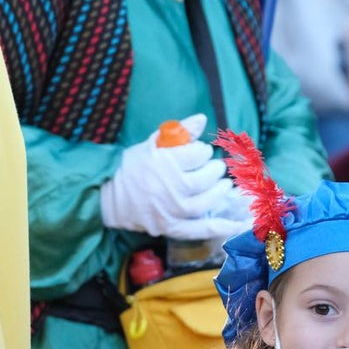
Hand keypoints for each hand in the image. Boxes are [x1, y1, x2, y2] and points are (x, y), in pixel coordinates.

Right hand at [100, 113, 250, 239]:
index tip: (198, 152)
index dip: (202, 151)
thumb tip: (203, 118)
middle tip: (213, 167)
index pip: (200, 154)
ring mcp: (174, 210)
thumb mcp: (152, 143)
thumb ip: (179, 131)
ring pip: (209, 200)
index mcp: (165, 162)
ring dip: (220, 190)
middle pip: (207, 177)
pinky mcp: (173, 227)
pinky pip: (203, 229)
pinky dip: (223, 228)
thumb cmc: (132, 167)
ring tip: (222, 185)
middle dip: (214, 169)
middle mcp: (171, 187)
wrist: (108, 197)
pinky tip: (240, 225)